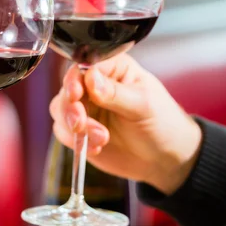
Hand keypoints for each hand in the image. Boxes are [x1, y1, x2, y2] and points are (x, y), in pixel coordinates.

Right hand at [50, 55, 201, 194]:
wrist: (165, 159)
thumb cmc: (163, 124)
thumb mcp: (144, 106)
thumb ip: (116, 93)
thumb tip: (90, 78)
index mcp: (114, 69)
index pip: (84, 66)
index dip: (74, 80)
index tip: (75, 95)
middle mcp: (95, 85)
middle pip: (66, 89)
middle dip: (71, 109)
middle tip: (81, 125)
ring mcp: (87, 108)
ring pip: (60, 110)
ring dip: (75, 128)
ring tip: (102, 139)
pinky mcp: (80, 130)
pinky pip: (63, 132)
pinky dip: (75, 142)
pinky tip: (97, 147)